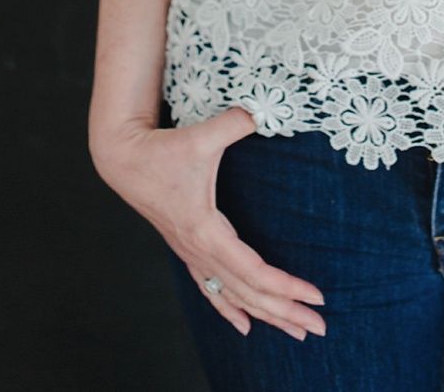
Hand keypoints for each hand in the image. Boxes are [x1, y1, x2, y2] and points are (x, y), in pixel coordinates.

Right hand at [90, 104, 326, 340]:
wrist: (124, 159)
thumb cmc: (162, 150)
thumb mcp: (200, 136)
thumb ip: (234, 123)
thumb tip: (264, 111)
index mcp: (205, 230)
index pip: (253, 271)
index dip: (286, 286)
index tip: (316, 295)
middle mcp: (199, 251)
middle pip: (249, 293)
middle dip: (285, 312)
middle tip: (320, 327)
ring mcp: (192, 254)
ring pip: (233, 297)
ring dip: (266, 316)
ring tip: (296, 333)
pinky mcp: (188, 250)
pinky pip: (213, 290)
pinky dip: (231, 310)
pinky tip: (247, 327)